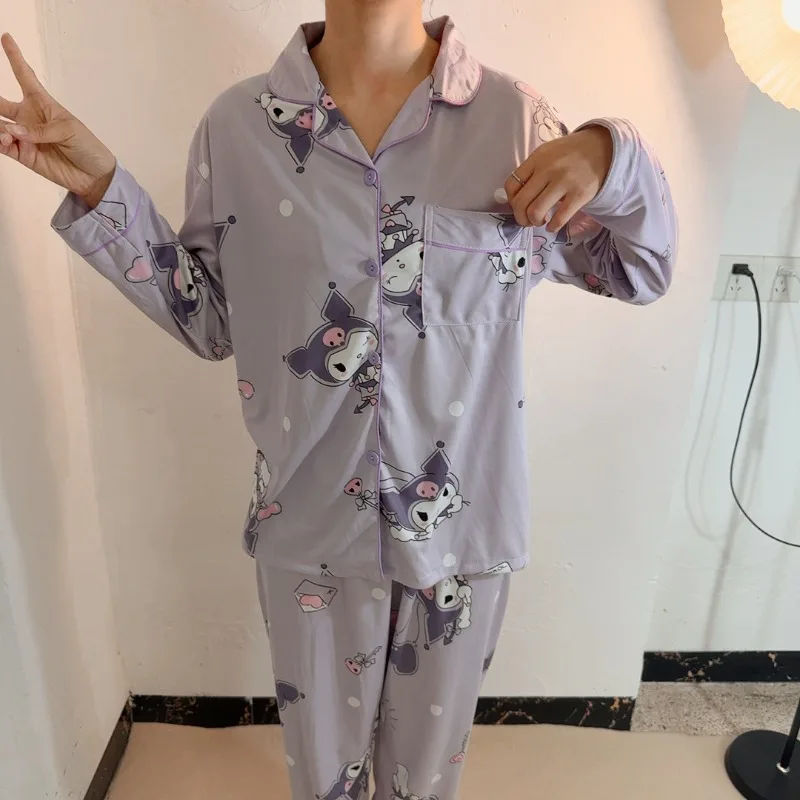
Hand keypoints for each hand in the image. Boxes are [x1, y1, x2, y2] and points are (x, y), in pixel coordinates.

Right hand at [0, 33, 115, 207]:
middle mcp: (29, 118)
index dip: (15, 58)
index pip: (25, 76)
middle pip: (0, 103)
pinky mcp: (22, 155)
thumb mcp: (69, 130)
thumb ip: (41, 130)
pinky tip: (4, 140)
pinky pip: (2, 145)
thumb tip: (14, 132)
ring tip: (5, 133)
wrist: (94, 176)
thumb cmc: (87, 147)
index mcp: (43, 104)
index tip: (6, 38)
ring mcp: (24, 136)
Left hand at [504, 126, 612, 232]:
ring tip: (540, 220)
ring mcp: (564, 182)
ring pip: (535, 212)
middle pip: (521, 203)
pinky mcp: (579, 195)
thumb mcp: (547, 153)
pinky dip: (552, 227)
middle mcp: (548, 169)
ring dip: (534, 222)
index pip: (511, 185)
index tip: (518, 205)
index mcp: (537, 159)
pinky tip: (552, 226)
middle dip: (520, 217)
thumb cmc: (570, 154)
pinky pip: (559, 218)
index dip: (511, 201)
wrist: (603, 148)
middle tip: (527, 220)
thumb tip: (515, 198)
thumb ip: (531, 171)